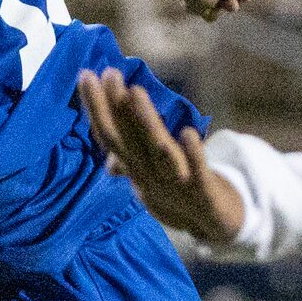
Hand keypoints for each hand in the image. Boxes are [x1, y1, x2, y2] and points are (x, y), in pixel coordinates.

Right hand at [79, 67, 244, 244]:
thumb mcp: (151, 180)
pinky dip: (193, 154)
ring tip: (136, 92)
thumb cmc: (179, 197)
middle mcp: (150, 177)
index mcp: (136, 171)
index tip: (86, 75)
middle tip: (110, 73)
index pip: (110, 137)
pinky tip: (188, 131)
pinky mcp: (204, 192)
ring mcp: (177, 185)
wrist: (215, 227)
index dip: (97, 109)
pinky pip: (198, 171)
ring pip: (158, 153)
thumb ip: (131, 164)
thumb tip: (109, 161)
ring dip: (146, 123)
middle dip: (116, 107)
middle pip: (127, 141)